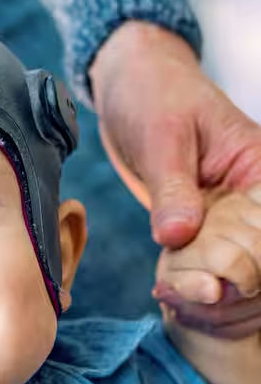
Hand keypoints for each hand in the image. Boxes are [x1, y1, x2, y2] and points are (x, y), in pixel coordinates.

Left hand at [89, 21, 260, 334]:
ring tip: (168, 293)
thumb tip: (178, 236)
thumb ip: (172, 189)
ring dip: (205, 296)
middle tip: (174, 291)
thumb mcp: (162, 138)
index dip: (247, 266)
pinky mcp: (204, 231)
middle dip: (223, 288)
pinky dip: (190, 288)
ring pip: (236, 277)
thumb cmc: (155, 97)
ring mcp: (230, 218)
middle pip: (257, 265)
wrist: (134, 87)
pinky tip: (166, 290)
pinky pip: (207, 271)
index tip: (209, 285)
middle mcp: (253, 199)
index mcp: (260, 171)